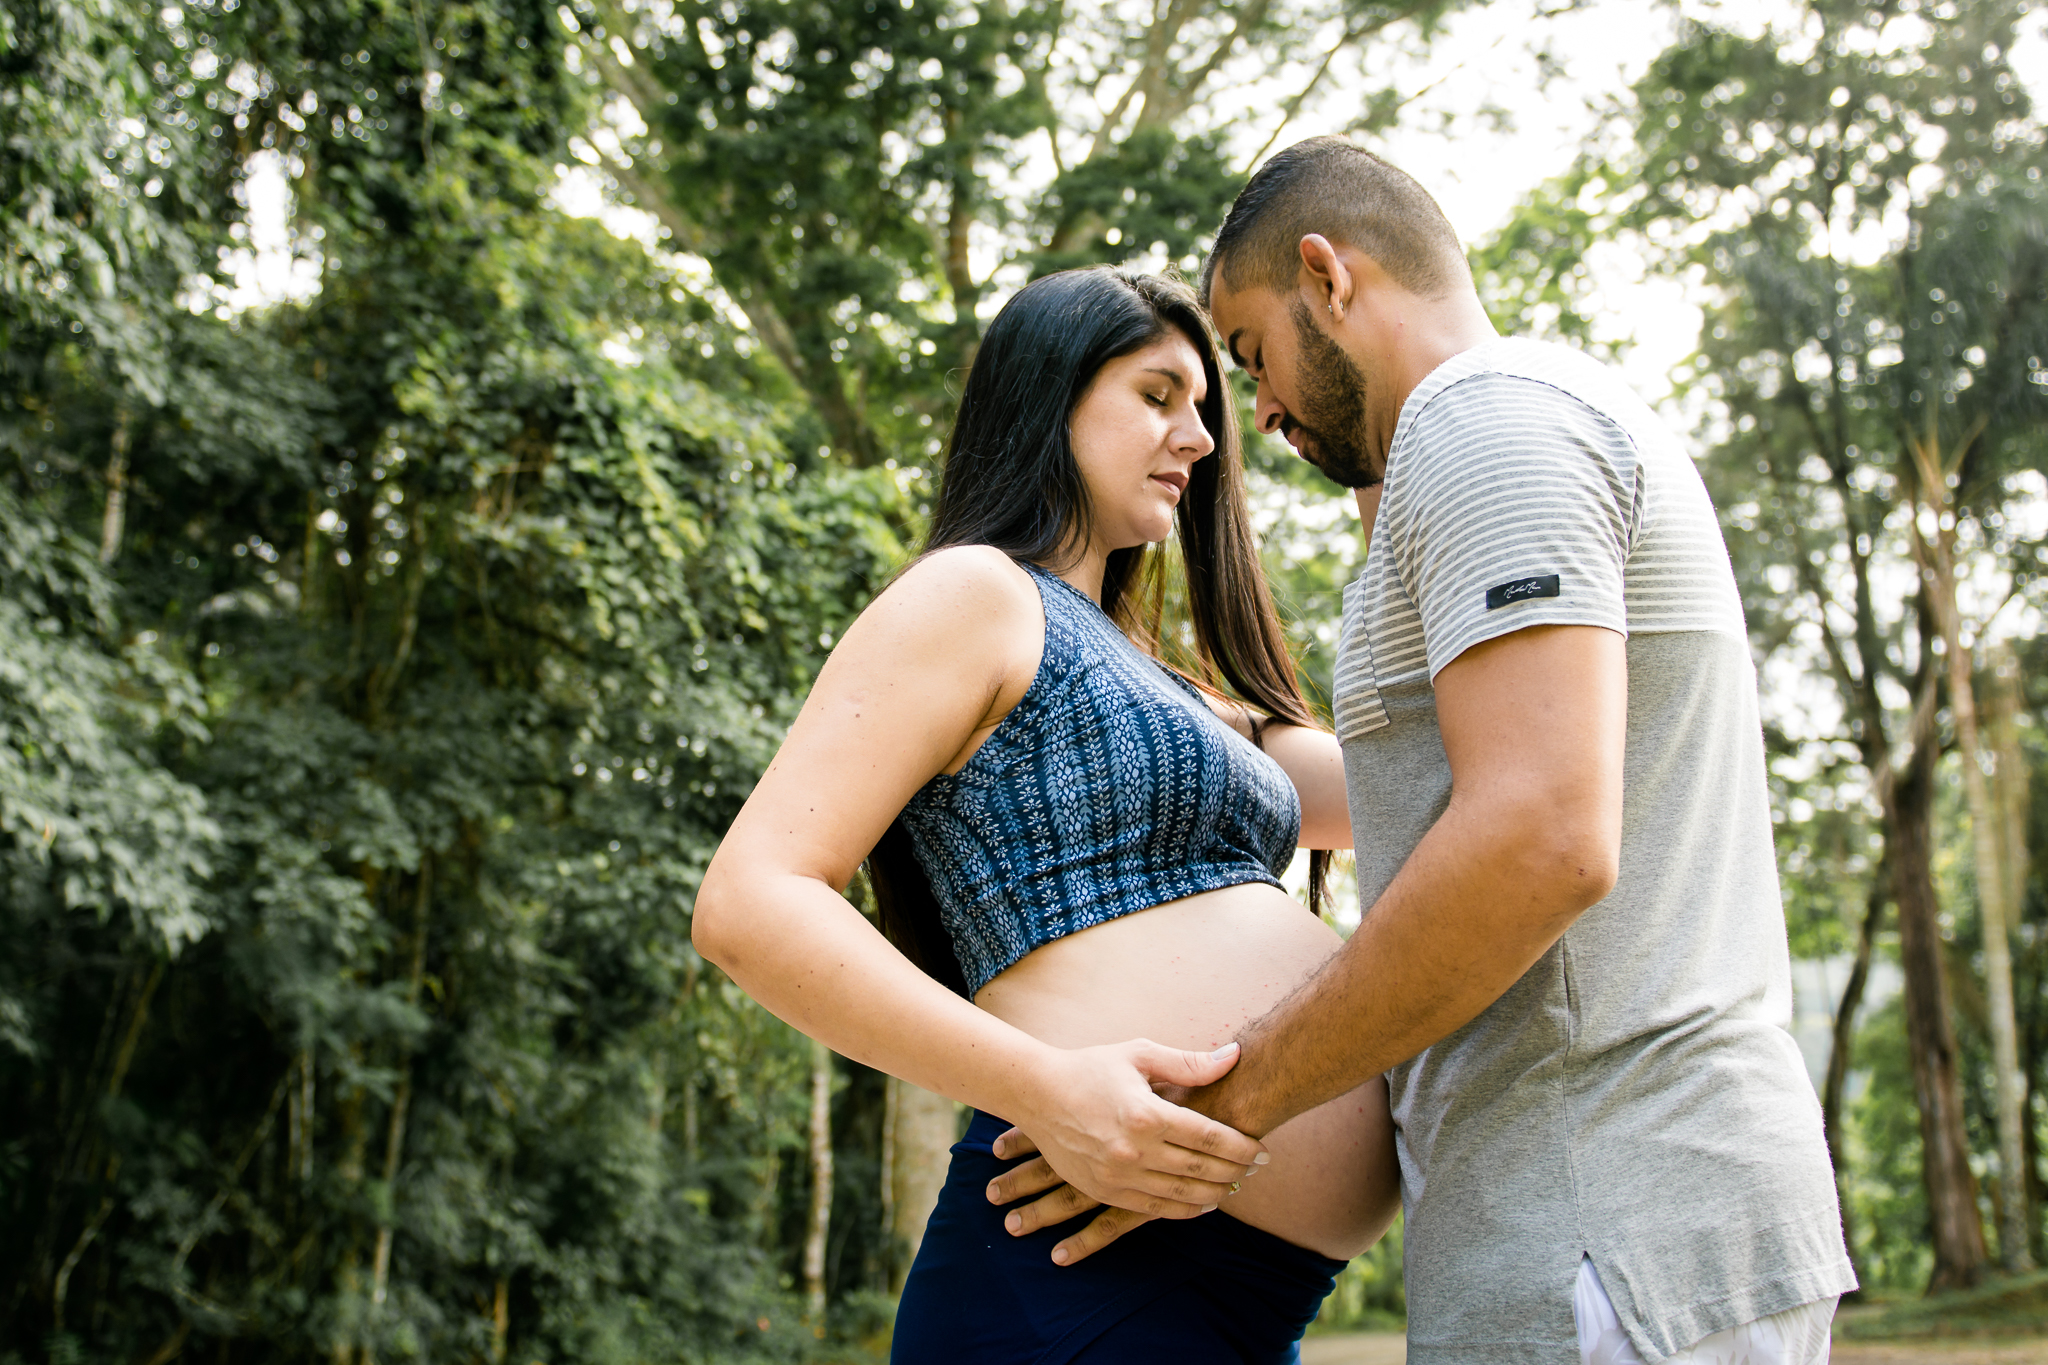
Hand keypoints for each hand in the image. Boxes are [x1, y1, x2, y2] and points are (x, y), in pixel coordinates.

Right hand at [987, 1039, 1264, 1250]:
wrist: (1038, 1094)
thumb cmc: (1091, 1068)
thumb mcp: (1139, 1054)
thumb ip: (1188, 1063)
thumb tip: (1234, 1056)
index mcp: (1146, 1113)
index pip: (1209, 1137)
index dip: (1242, 1146)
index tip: (1263, 1149)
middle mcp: (1134, 1150)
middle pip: (1201, 1169)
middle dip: (1237, 1171)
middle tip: (1259, 1168)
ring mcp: (1118, 1176)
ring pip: (1182, 1194)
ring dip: (1216, 1192)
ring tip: (1236, 1185)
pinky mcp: (1104, 1191)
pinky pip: (1154, 1209)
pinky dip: (1185, 1209)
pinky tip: (1203, 1202)